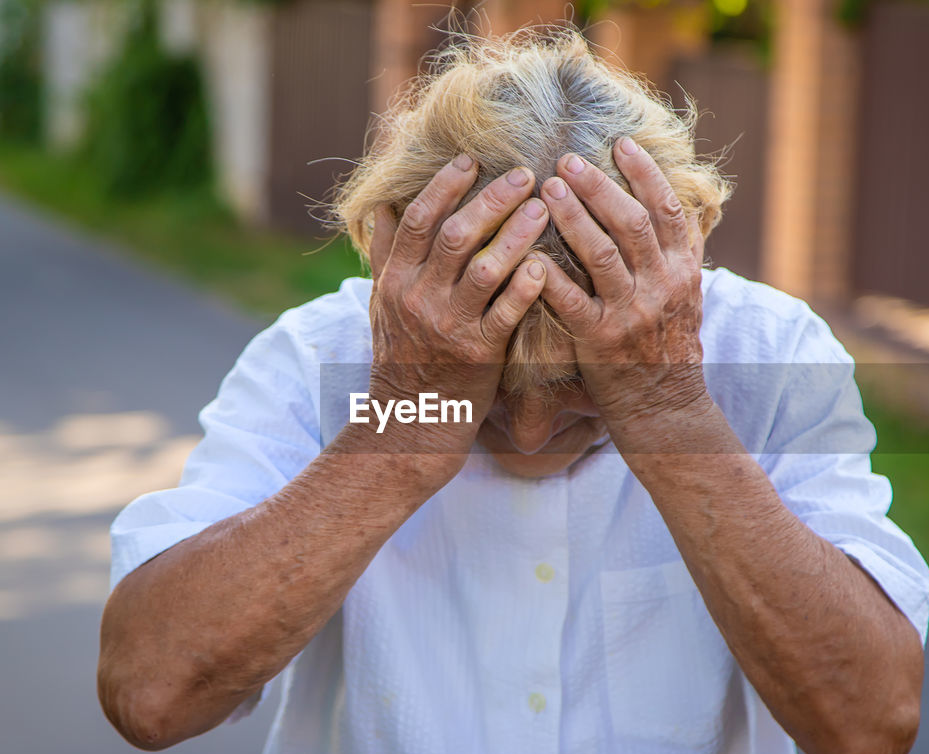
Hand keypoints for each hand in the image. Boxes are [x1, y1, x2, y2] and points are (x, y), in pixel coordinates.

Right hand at [362, 156, 548, 468]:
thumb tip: (385, 204)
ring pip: (483, 270)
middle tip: (526, 173)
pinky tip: (543, 266)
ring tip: (545, 208)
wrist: (410, 420)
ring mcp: (448, 327)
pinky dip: (524, 289)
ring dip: (515, 235)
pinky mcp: (478, 354)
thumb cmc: (401, 355)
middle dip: (491, 200)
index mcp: (396, 280)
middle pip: (454, 236)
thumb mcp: (383, 303)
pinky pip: (505, 315)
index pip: (418, 220)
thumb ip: (388, 253)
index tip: (472, 158)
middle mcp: (418, 299)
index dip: (444, 185)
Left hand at [534, 138, 712, 434]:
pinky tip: (527, 253)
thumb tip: (670, 200)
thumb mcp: (685, 294)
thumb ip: (676, 251)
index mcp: (682, 270)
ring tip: (546, 188)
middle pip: (632, 223)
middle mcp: (661, 287)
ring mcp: (630, 314)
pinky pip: (570, 303)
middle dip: (599, 186)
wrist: (664, 408)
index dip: (645, 173)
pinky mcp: (600, 342)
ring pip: (602, 255)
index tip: (620, 143)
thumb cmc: (667, 345)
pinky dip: (549, 277)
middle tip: (568, 158)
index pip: (668, 210)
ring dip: (573, 217)